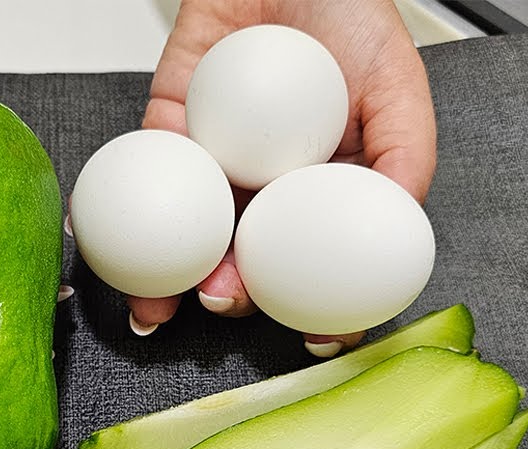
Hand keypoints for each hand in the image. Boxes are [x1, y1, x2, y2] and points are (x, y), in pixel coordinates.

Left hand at [130, 0, 436, 356]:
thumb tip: (400, 224)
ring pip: (190, 232)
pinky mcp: (169, 125)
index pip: (318, 265)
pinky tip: (121, 242)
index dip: (318, 309)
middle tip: (225, 301)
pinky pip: (149, 171)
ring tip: (165, 299)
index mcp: (324, 192)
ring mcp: (217, 162)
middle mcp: (268, 187)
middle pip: (247, 259)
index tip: (313, 338)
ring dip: (171, 276)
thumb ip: (406, 156)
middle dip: (233, 295)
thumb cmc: (352, 15)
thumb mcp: (400, 86)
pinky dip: (130, 208)